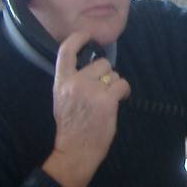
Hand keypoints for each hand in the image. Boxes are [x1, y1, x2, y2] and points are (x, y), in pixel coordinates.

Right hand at [41, 31, 130, 186]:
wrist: (75, 150)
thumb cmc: (71, 126)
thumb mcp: (61, 98)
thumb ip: (72, 81)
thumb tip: (89, 67)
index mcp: (61, 82)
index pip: (66, 51)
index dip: (78, 38)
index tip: (87, 36)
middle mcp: (75, 82)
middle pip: (101, 63)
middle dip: (106, 74)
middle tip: (102, 91)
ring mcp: (91, 90)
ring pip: (114, 73)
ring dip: (115, 84)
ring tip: (108, 99)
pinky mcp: (107, 100)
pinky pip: (123, 85)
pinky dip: (125, 92)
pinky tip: (119, 101)